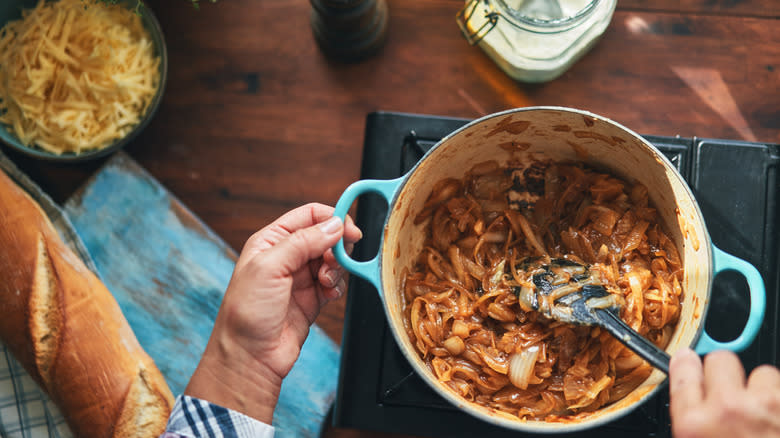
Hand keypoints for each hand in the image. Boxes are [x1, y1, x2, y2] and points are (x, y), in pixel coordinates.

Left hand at [184, 203, 360, 423]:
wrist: (250, 357)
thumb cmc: (247, 313)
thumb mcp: (270, 267)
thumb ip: (303, 242)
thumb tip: (334, 225)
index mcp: (271, 240)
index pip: (309, 215)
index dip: (332, 218)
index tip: (350, 231)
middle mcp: (286, 256)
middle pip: (325, 236)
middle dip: (336, 247)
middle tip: (334, 262)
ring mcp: (300, 278)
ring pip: (333, 260)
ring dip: (337, 269)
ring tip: (325, 284)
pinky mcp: (312, 298)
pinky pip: (335, 283)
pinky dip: (337, 287)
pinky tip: (327, 296)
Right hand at [669, 348, 779, 437]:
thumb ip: (692, 421)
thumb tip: (689, 398)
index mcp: (695, 424)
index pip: (683, 371)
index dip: (686, 364)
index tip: (688, 360)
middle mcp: (728, 409)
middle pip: (720, 359)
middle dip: (725, 372)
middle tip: (730, 395)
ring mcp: (766, 406)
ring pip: (761, 372)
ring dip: (761, 389)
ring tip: (761, 414)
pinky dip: (779, 400)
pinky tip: (776, 418)